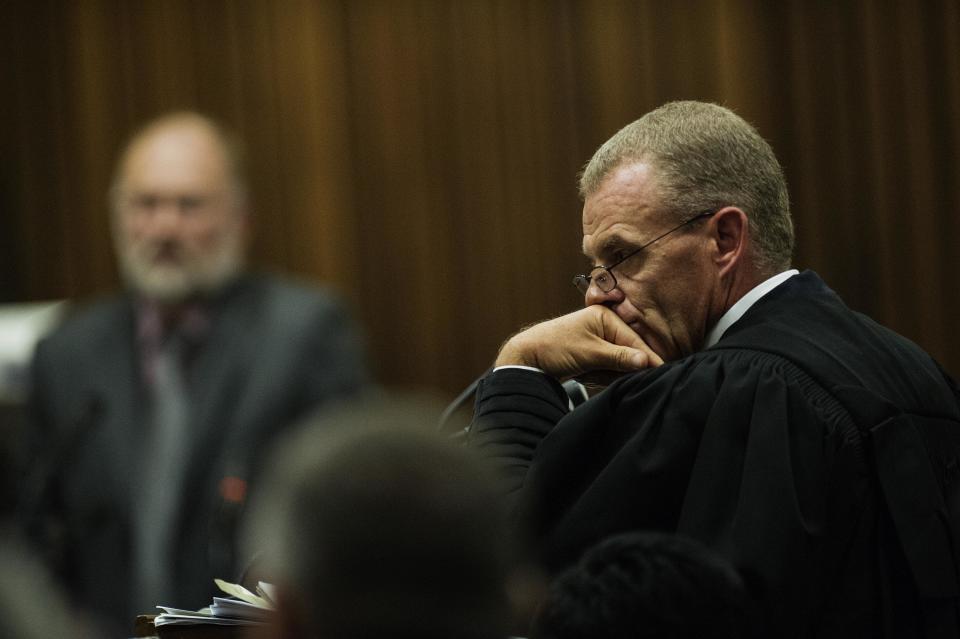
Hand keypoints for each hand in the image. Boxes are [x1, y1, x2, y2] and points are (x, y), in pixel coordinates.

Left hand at [494, 305, 663, 378]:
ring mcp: (599, 341)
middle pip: (629, 353)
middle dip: (620, 368)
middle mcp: (605, 327)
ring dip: (607, 374)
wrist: (526, 358)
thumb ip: (618, 358)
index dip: (647, 359)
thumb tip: (645, 361)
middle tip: (602, 374)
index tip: (661, 372)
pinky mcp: (593, 354)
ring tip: (588, 373)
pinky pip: (608, 369)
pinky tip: (586, 375)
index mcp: (605, 318)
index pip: (635, 341)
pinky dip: (600, 375)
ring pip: (619, 364)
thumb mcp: (589, 353)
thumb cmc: (554, 348)